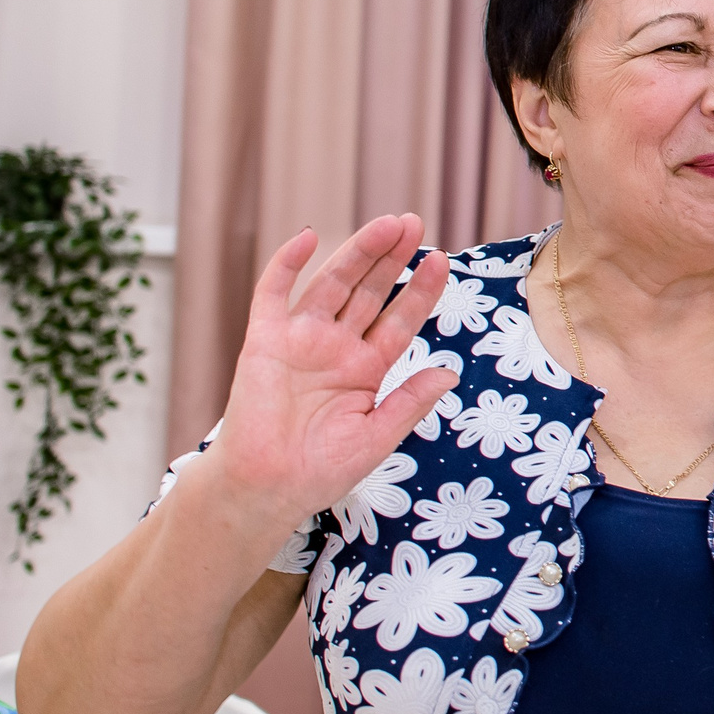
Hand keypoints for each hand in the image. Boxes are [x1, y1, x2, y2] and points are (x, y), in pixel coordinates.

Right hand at [203, 216, 457, 534]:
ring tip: (387, 225)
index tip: (441, 260)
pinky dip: (286, 264)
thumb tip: (449, 372)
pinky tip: (308, 237)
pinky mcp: (264, 341)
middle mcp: (336, 347)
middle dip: (392, 258)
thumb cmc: (320, 471)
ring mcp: (300, 340)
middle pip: (369, 291)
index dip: (420, 290)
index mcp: (366, 369)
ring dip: (357, 252)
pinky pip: (273, 294)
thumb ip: (410, 401)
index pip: (400, 319)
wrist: (267, 489)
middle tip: (415, 224)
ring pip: (332, 283)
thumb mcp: (377, 437)